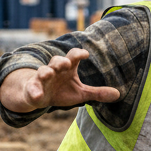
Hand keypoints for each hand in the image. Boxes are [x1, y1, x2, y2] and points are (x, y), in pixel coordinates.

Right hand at [0, 48, 120, 112]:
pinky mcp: (33, 88)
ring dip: (45, 72)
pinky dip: (34, 91)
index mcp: (67, 69)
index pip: (73, 56)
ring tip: (48, 74)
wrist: (39, 96)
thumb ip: (97, 93)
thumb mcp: (81, 93)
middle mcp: (54, 70)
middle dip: (61, 61)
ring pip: (43, 71)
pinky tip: (37, 96)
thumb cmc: (61, 91)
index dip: (78, 54)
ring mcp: (42, 78)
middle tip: (66, 63)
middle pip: (57, 61)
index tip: (85, 54)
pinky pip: (32, 88)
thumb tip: (118, 94)